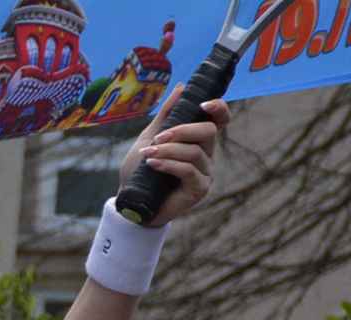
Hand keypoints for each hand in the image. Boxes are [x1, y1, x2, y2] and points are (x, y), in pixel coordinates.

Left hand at [122, 94, 228, 228]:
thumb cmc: (141, 171)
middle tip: (158, 137)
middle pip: (208, 132)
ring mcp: (205, 172)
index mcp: (198, 140)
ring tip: (147, 154)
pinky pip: (188, 171)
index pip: (220, 120)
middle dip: (182, 130)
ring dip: (168, 150)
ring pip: (194, 152)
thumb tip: (182, 87)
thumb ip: (166, 115)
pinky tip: (153, 164)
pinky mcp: (199, 189)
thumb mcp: (150, 138)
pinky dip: (169, 164)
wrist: (130, 202)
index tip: (202, 104)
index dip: (219, 108)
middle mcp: (207, 154)